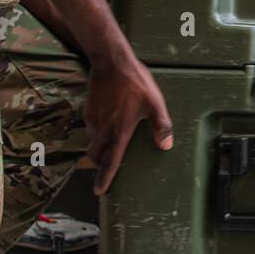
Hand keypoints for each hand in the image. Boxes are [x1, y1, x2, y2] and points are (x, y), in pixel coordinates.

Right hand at [84, 52, 173, 194]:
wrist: (111, 62)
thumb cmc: (135, 82)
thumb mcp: (155, 104)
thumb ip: (162, 126)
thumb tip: (166, 146)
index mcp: (119, 132)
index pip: (110, 162)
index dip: (104, 179)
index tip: (99, 191)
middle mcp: (103, 129)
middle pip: (95, 156)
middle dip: (99, 165)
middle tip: (105, 170)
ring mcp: (93, 119)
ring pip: (91, 141)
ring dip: (97, 149)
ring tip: (107, 149)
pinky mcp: (88, 109)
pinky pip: (89, 127)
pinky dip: (96, 133)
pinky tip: (106, 126)